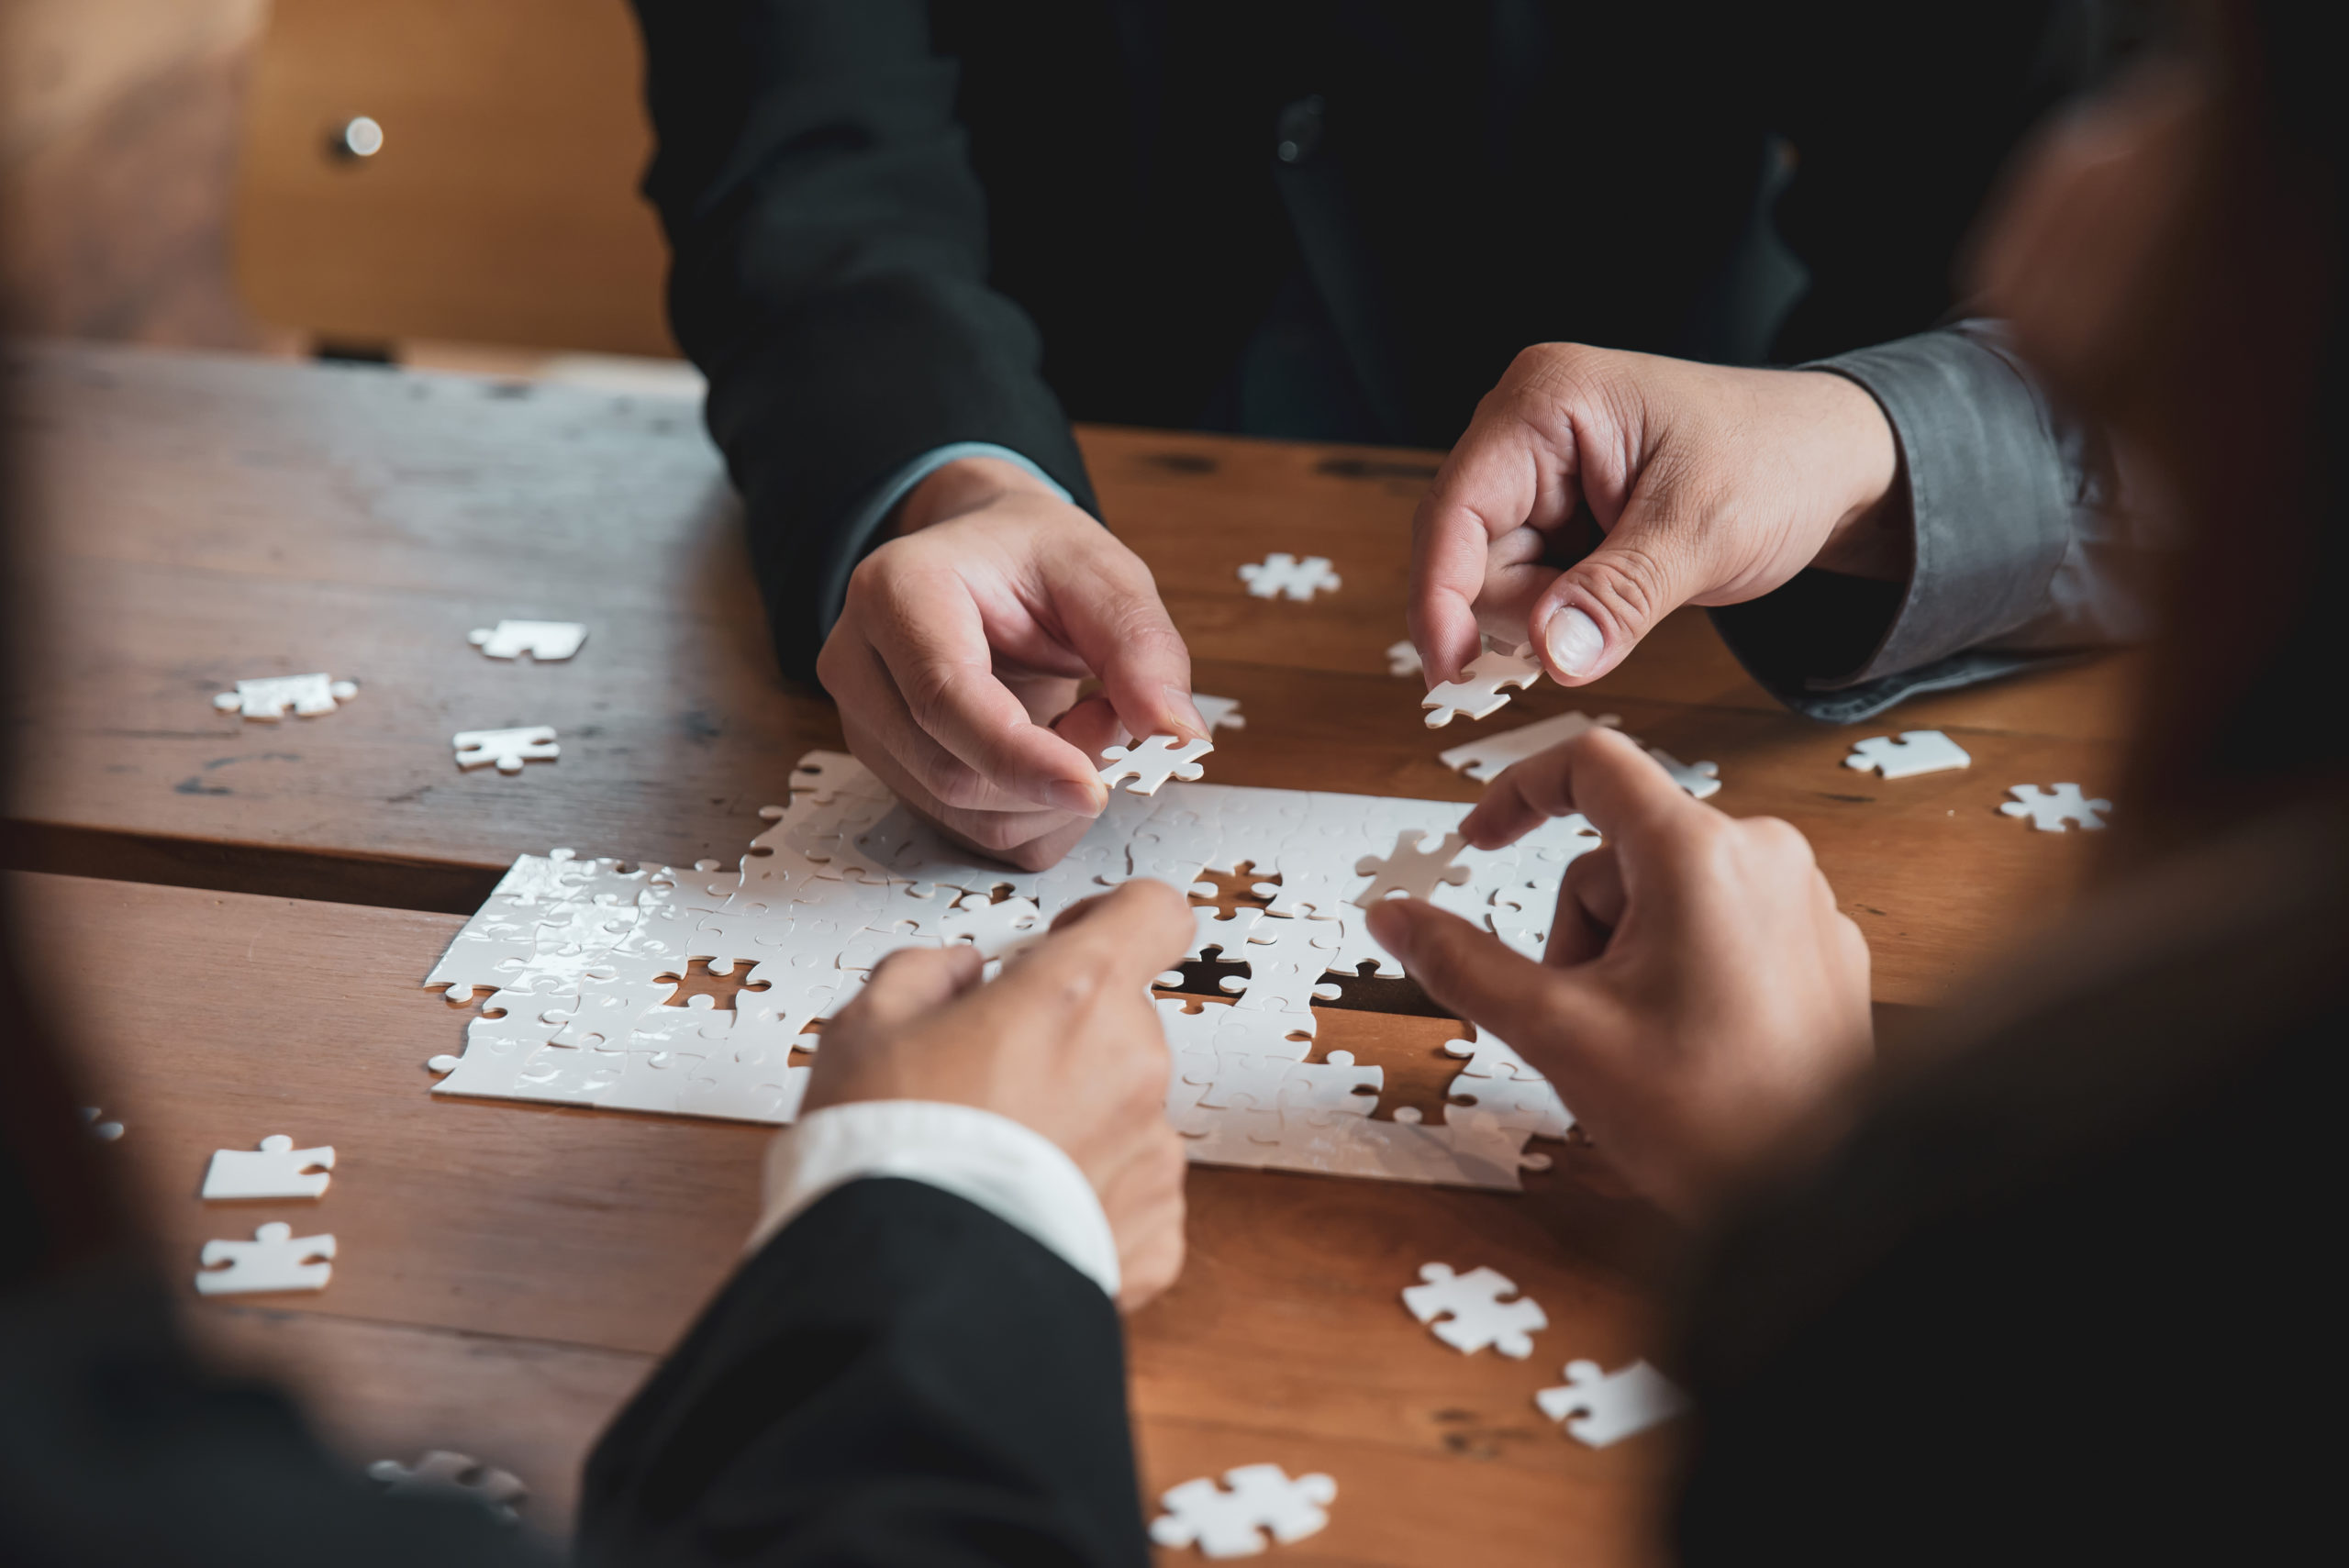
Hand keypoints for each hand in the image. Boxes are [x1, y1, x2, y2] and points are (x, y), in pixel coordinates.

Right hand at [804, 879, 1194, 1308]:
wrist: (906, 1289)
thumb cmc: (887, 1151)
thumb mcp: (867, 1022)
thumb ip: (926, 971)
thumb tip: (958, 972)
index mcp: (1076, 994)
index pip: (1153, 913)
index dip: (1112, 918)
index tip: (1068, 941)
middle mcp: (1133, 1065)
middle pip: (1123, 1019)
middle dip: (1065, 1035)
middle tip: (987, 1075)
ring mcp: (1153, 1153)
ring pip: (1126, 1108)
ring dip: (1078, 1119)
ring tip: (997, 1158)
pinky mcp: (1155, 1233)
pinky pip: (1132, 1191)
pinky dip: (1090, 1196)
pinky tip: (1022, 1208)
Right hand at [817, 456, 1205, 869]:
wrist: (982, 562)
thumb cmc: (1034, 559)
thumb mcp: (1103, 574)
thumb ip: (1142, 648)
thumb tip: (1178, 737)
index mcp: (895, 591)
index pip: (944, 697)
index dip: (1021, 756)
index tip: (1095, 787)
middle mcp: (859, 663)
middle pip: (951, 773)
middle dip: (1053, 772)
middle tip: (1111, 713)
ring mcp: (867, 727)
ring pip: (965, 815)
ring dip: (1051, 795)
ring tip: (1082, 717)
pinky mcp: (893, 773)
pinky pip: (975, 834)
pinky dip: (1038, 812)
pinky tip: (1054, 753)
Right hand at [1363, 728, 1871, 1218]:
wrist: (1819, 1195)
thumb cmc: (1707, 1119)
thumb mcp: (1557, 1032)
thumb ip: (1462, 962)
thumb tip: (1393, 917)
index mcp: (1699, 853)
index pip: (1590, 764)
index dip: (1517, 792)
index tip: (1481, 838)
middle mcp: (1763, 855)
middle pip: (1620, 853)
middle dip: (1578, 930)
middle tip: (1583, 1018)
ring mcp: (1802, 901)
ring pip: (1668, 894)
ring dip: (1627, 955)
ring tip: (1643, 1044)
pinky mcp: (1823, 947)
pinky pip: (1722, 925)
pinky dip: (1683, 969)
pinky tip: (1690, 1045)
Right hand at [1409, 345, 1904, 687]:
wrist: (1835, 466)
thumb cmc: (1779, 461)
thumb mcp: (1702, 533)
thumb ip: (1619, 596)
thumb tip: (1550, 656)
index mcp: (1545, 403)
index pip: (1455, 510)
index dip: (1440, 597)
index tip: (1451, 673)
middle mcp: (1524, 432)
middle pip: (1466, 554)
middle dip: (1522, 611)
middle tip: (1604, 621)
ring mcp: (1536, 475)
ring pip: (1492, 582)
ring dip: (1548, 617)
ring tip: (1633, 593)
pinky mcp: (1553, 515)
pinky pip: (1525, 588)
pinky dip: (1563, 614)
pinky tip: (1618, 600)